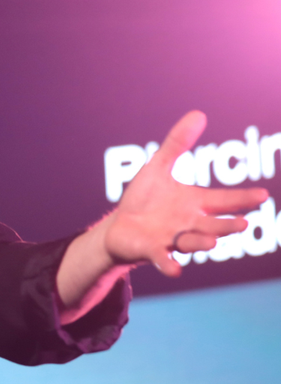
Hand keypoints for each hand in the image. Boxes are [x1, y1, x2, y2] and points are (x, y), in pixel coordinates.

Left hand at [105, 110, 268, 275]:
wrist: (119, 228)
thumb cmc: (144, 199)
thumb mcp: (159, 167)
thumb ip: (177, 143)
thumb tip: (199, 113)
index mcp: (194, 204)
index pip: (223, 201)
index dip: (241, 199)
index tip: (262, 196)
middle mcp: (188, 224)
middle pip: (213, 225)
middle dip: (227, 225)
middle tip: (242, 223)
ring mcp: (171, 239)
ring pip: (192, 243)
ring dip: (202, 243)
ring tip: (211, 242)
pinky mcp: (151, 250)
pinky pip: (162, 259)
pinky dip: (168, 264)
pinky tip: (174, 270)